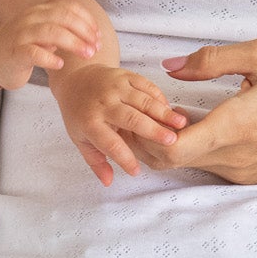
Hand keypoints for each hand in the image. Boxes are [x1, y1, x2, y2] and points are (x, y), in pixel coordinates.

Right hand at [0, 0, 100, 89]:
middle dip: (84, 31)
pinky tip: (60, 64)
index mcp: (40, 11)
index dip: (87, 20)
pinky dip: (49, 58)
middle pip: (63, 17)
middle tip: (96, 47)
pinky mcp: (14, 53)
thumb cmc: (23, 48)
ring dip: (73, 43)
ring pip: (51, 32)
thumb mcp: (44, 33)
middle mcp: (31, 19)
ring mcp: (21, 35)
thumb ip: (63, 29)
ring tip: (87, 54)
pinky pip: (33, 52)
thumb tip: (92, 35)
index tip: (98, 36)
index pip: (68, 7)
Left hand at [50, 65, 188, 184]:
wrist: (76, 79)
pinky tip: (170, 108)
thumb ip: (96, 161)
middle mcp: (103, 103)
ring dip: (163, 112)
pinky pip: (146, 85)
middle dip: (153, 131)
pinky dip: (160, 97)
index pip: (110, 144)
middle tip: (172, 142)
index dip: (124, 159)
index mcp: (90, 122)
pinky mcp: (125, 75)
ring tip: (181, 123)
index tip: (137, 171)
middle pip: (131, 119)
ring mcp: (115, 86)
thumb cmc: (80, 114)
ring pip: (143, 100)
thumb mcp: (80, 139)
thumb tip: (108, 182)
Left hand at [154, 40, 256, 184]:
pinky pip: (210, 165)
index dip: (146, 131)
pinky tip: (203, 119)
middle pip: (168, 161)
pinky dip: (196, 147)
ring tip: (175, 108)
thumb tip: (170, 67)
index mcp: (234, 126)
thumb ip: (210, 60)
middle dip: (150, 136)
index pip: (168, 150)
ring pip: (188, 164)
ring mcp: (242, 172)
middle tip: (153, 104)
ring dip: (172, 141)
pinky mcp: (251, 176)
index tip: (152, 104)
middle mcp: (234, 158)